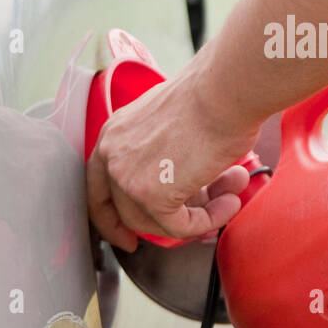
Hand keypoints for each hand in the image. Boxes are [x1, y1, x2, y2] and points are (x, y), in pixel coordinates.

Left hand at [86, 58, 258, 251]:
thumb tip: (181, 183)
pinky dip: (208, 221)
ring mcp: (128, 178)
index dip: (110, 218)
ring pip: (153, 223)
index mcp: (113, 134)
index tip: (126, 236)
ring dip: (196, 217)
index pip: (98, 187)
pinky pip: (179, 227)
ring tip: (228, 198)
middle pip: (125, 211)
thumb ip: (161, 154)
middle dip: (159, 223)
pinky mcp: (153, 197)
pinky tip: (229, 202)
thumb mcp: (169, 124)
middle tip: (194, 223)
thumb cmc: (210, 96)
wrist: (224, 92)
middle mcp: (112, 156)